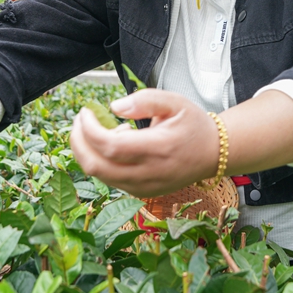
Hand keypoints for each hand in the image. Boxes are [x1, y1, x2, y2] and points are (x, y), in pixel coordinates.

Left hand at [70, 90, 219, 198]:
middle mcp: (148, 174)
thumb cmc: (193, 125)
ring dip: (88, 151)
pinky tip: (115, 144)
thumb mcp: (175, 102)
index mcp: (157, 149)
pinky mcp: (140, 193)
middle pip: (96, 166)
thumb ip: (145, 100)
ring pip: (99, 176)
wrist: (214, 154)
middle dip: (78, 142)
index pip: (110, 146)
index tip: (85, 111)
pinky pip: (110, 180)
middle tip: (80, 120)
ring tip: (102, 129)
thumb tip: (114, 107)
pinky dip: (101, 162)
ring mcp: (143, 187)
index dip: (89, 129)